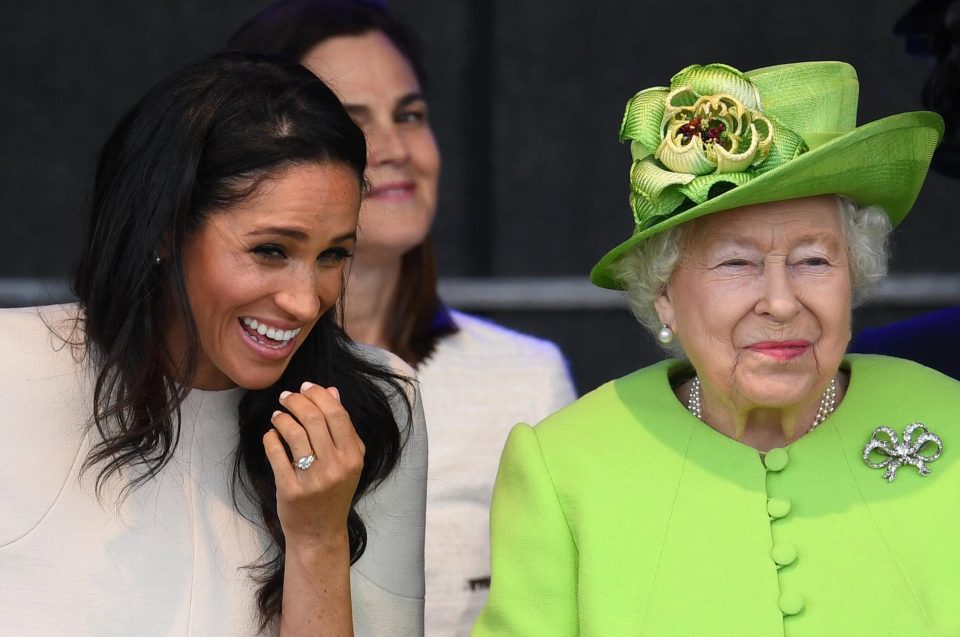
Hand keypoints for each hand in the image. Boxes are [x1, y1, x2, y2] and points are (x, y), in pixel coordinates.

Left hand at [263, 381, 365, 548]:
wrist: (319, 533)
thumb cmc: (333, 493)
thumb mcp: (346, 461)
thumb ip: (341, 427)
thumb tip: (331, 391)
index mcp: (353, 456)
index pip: (337, 414)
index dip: (319, 395)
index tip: (306, 387)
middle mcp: (336, 467)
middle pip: (314, 419)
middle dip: (297, 401)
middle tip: (286, 397)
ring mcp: (313, 479)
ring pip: (294, 433)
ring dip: (282, 418)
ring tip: (278, 416)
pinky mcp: (291, 489)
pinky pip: (276, 453)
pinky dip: (271, 438)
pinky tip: (271, 435)